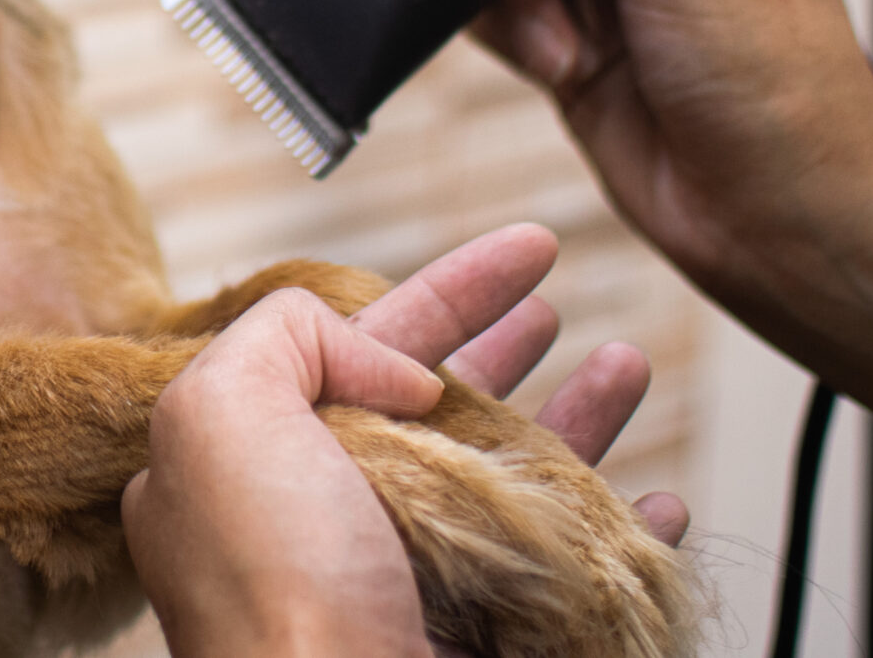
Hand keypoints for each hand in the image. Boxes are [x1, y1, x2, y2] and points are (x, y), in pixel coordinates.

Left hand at [123, 225, 678, 657]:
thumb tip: (390, 361)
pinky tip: (651, 505)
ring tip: (625, 366)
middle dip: (502, 347)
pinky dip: (616, 537)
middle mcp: (326, 526)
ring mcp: (407, 589)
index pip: (348, 350)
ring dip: (574, 421)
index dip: (439, 294)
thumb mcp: (221, 411)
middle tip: (558, 296)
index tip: (521, 253)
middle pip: (433, 409)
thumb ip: (285, 335)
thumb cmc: (275, 592)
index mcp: (254, 469)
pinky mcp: (486, 641)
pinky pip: (563, 578)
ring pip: (506, 483)